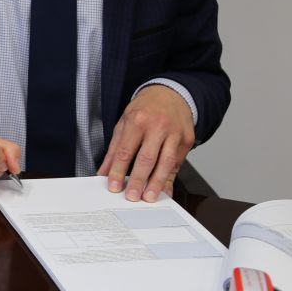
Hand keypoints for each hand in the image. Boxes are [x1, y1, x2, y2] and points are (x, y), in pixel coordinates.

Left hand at [97, 84, 194, 201]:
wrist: (171, 94)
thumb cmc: (145, 109)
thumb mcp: (124, 122)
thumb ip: (114, 148)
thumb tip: (104, 171)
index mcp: (137, 120)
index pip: (125, 151)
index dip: (118, 171)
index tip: (113, 186)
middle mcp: (157, 127)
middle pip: (146, 158)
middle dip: (138, 180)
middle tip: (132, 196)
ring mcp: (174, 133)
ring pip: (166, 163)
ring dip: (157, 183)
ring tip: (149, 197)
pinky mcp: (187, 140)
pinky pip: (178, 163)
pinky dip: (171, 178)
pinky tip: (165, 189)